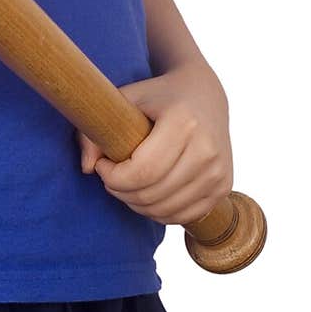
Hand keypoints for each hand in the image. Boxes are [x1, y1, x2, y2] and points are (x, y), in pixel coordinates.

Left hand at [75, 62, 233, 224]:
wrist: (204, 95)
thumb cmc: (157, 96)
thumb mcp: (124, 100)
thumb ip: (96, 130)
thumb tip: (86, 168)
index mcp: (184, 122)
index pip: (143, 171)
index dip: (114, 177)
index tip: (102, 165)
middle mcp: (207, 149)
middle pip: (153, 193)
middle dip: (121, 191)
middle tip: (110, 177)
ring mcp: (219, 171)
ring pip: (166, 210)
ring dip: (137, 204)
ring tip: (127, 184)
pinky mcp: (224, 188)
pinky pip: (183, 216)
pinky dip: (158, 212)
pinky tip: (147, 193)